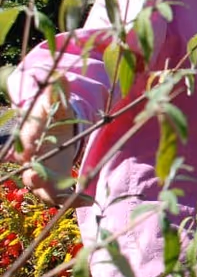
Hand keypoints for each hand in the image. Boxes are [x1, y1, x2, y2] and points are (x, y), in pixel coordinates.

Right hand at [7, 83, 77, 205]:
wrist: (51, 133)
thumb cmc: (51, 118)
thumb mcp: (55, 105)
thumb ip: (57, 93)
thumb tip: (61, 75)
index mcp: (30, 139)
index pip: (27, 141)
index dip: (29, 143)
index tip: (31, 148)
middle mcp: (32, 160)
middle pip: (28, 172)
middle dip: (33, 176)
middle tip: (38, 178)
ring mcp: (42, 175)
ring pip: (42, 190)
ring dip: (54, 195)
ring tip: (72, 199)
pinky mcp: (55, 183)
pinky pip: (60, 196)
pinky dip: (72, 200)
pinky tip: (89, 201)